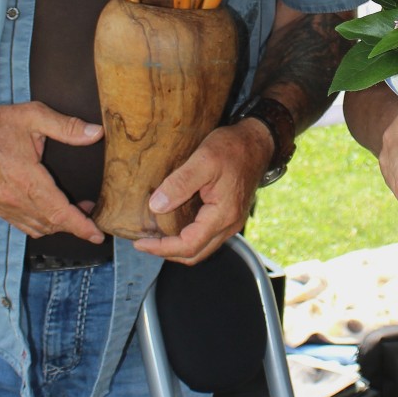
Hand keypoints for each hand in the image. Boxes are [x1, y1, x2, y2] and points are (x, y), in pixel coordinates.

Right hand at [0, 100, 105, 242]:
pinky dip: (41, 225)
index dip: (81, 226)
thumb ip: (67, 127)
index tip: (97, 235)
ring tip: (73, 211)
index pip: (60, 213)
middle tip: (90, 211)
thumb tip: (96, 133)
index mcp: (26, 179)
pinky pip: (24, 225)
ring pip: (38, 228)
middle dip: (75, 224)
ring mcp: (4, 205)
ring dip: (58, 224)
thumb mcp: (34, 117)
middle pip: (52, 224)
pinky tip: (49, 213)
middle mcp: (14, 198)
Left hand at [133, 122, 272, 263]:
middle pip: (196, 254)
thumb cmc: (233, 148)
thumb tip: (156, 206)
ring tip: (156, 236)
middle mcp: (229, 224)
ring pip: (202, 247)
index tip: (140, 243)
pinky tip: (174, 225)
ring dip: (178, 247)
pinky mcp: (229, 215)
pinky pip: (207, 236)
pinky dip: (188, 237)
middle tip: (144, 243)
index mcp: (223, 215)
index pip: (189, 245)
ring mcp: (231, 222)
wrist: (257, 142)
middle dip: (168, 252)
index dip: (162, 248)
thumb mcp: (203, 160)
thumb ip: (180, 184)